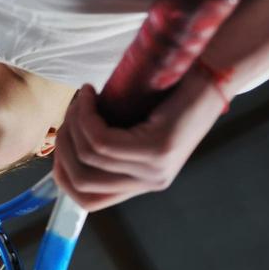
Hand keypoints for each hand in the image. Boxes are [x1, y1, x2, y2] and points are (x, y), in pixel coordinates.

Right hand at [52, 68, 225, 211]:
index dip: (62, 176)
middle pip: (82, 181)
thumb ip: (110, 142)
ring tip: (81, 99)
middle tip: (70, 112)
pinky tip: (90, 94)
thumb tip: (65, 143)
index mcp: (143, 181)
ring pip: (89, 157)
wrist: (210, 69)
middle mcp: (151, 181)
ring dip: (74, 124)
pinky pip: (103, 141)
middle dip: (63, 145)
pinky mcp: (159, 149)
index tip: (58, 142)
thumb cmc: (168, 90)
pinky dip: (87, 116)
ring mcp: (156, 169)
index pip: (88, 200)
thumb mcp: (133, 125)